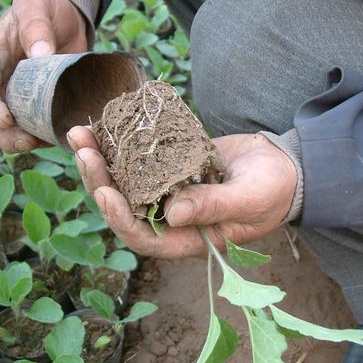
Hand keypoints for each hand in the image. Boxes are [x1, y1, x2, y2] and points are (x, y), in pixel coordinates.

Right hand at [0, 0, 88, 152]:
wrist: (67, 19)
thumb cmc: (46, 8)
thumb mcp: (37, 5)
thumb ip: (36, 26)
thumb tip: (40, 56)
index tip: (6, 118)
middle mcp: (0, 82)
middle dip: (4, 135)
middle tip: (27, 142)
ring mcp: (18, 98)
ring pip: (8, 131)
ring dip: (21, 143)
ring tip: (42, 143)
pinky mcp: (38, 108)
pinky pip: (35, 130)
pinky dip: (43, 139)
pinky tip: (58, 138)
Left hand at [68, 127, 297, 257]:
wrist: (283, 166)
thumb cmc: (272, 190)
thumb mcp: (247, 199)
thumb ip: (213, 207)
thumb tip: (172, 213)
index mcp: (187, 238)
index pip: (143, 237)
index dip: (119, 218)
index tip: (104, 193)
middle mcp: (170, 218)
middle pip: (123, 206)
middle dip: (99, 181)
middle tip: (82, 150)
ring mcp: (167, 191)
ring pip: (123, 181)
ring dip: (100, 160)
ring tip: (79, 133)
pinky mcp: (168, 167)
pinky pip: (138, 159)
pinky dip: (119, 144)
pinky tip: (102, 125)